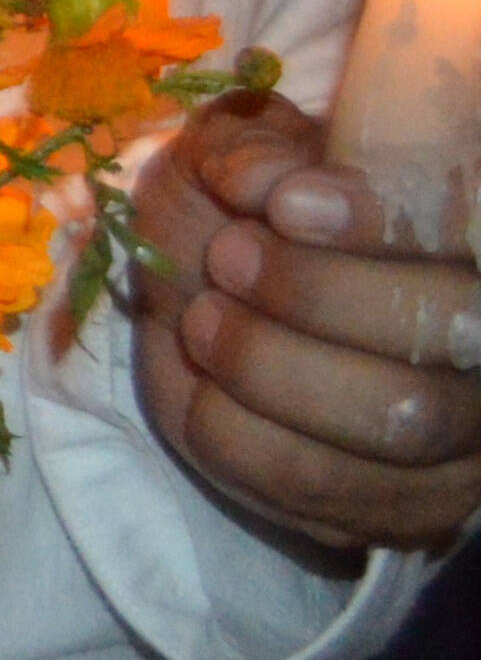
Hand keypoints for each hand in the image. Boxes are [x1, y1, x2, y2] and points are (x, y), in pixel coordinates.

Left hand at [134, 88, 480, 554]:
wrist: (216, 312)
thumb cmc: (240, 217)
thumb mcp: (232, 157)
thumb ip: (250, 153)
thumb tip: (262, 181)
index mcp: (463, 240)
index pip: (460, 229)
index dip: (378, 222)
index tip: (285, 206)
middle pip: (438, 334)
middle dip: (311, 297)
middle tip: (226, 261)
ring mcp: (464, 433)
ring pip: (396, 423)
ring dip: (271, 369)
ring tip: (204, 323)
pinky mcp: (409, 506)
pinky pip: (329, 492)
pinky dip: (244, 438)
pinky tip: (206, 392)